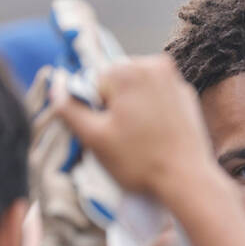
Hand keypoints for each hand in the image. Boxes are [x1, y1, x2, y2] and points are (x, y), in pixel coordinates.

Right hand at [52, 55, 216, 201]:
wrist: (188, 181)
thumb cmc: (140, 162)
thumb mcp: (94, 137)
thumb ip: (69, 108)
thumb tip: (56, 84)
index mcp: (130, 70)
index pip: (94, 83)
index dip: (95, 110)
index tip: (107, 131)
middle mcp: (156, 65)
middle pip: (116, 84)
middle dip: (114, 108)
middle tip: (123, 139)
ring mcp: (175, 81)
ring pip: (137, 92)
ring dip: (132, 112)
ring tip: (141, 140)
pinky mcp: (187, 97)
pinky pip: (158, 99)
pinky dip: (153, 114)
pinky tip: (157, 138)